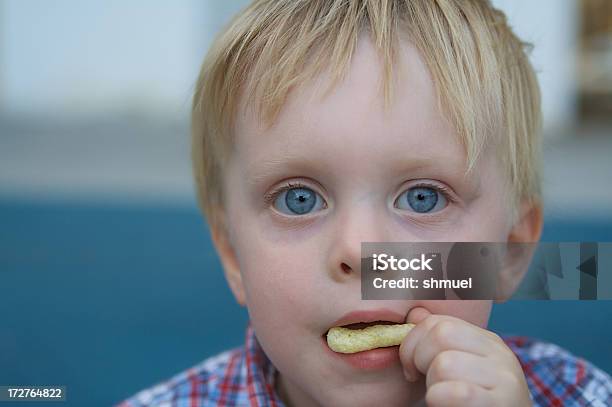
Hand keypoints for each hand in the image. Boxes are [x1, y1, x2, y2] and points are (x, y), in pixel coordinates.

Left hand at [399, 307, 531, 406]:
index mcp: (487, 341)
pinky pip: (457, 392)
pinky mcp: (502, 402)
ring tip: (443, 398)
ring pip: (445, 363)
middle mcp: (499, 353)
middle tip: (424, 383)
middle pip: (441, 334)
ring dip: (432, 386)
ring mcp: (505, 378)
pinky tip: (446, 406)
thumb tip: (416, 313)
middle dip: (420, 359)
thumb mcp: (456, 369)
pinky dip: (439, 399)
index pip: (438, 321)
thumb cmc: (471, 403)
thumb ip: (437, 343)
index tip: (411, 368)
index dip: (413, 342)